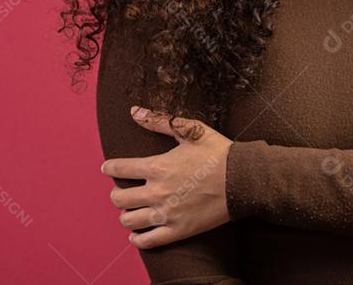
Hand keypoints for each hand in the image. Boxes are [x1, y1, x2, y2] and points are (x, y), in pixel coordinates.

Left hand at [101, 105, 232, 248]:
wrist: (244, 179)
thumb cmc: (219, 153)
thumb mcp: (191, 130)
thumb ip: (160, 121)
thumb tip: (134, 111)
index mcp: (157, 167)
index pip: (120, 169)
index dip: (110, 168)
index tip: (108, 168)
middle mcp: (157, 192)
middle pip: (119, 198)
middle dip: (117, 193)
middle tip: (122, 191)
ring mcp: (166, 213)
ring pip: (129, 220)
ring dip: (126, 215)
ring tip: (131, 211)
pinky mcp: (178, 230)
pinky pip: (147, 241)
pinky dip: (138, 239)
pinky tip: (137, 234)